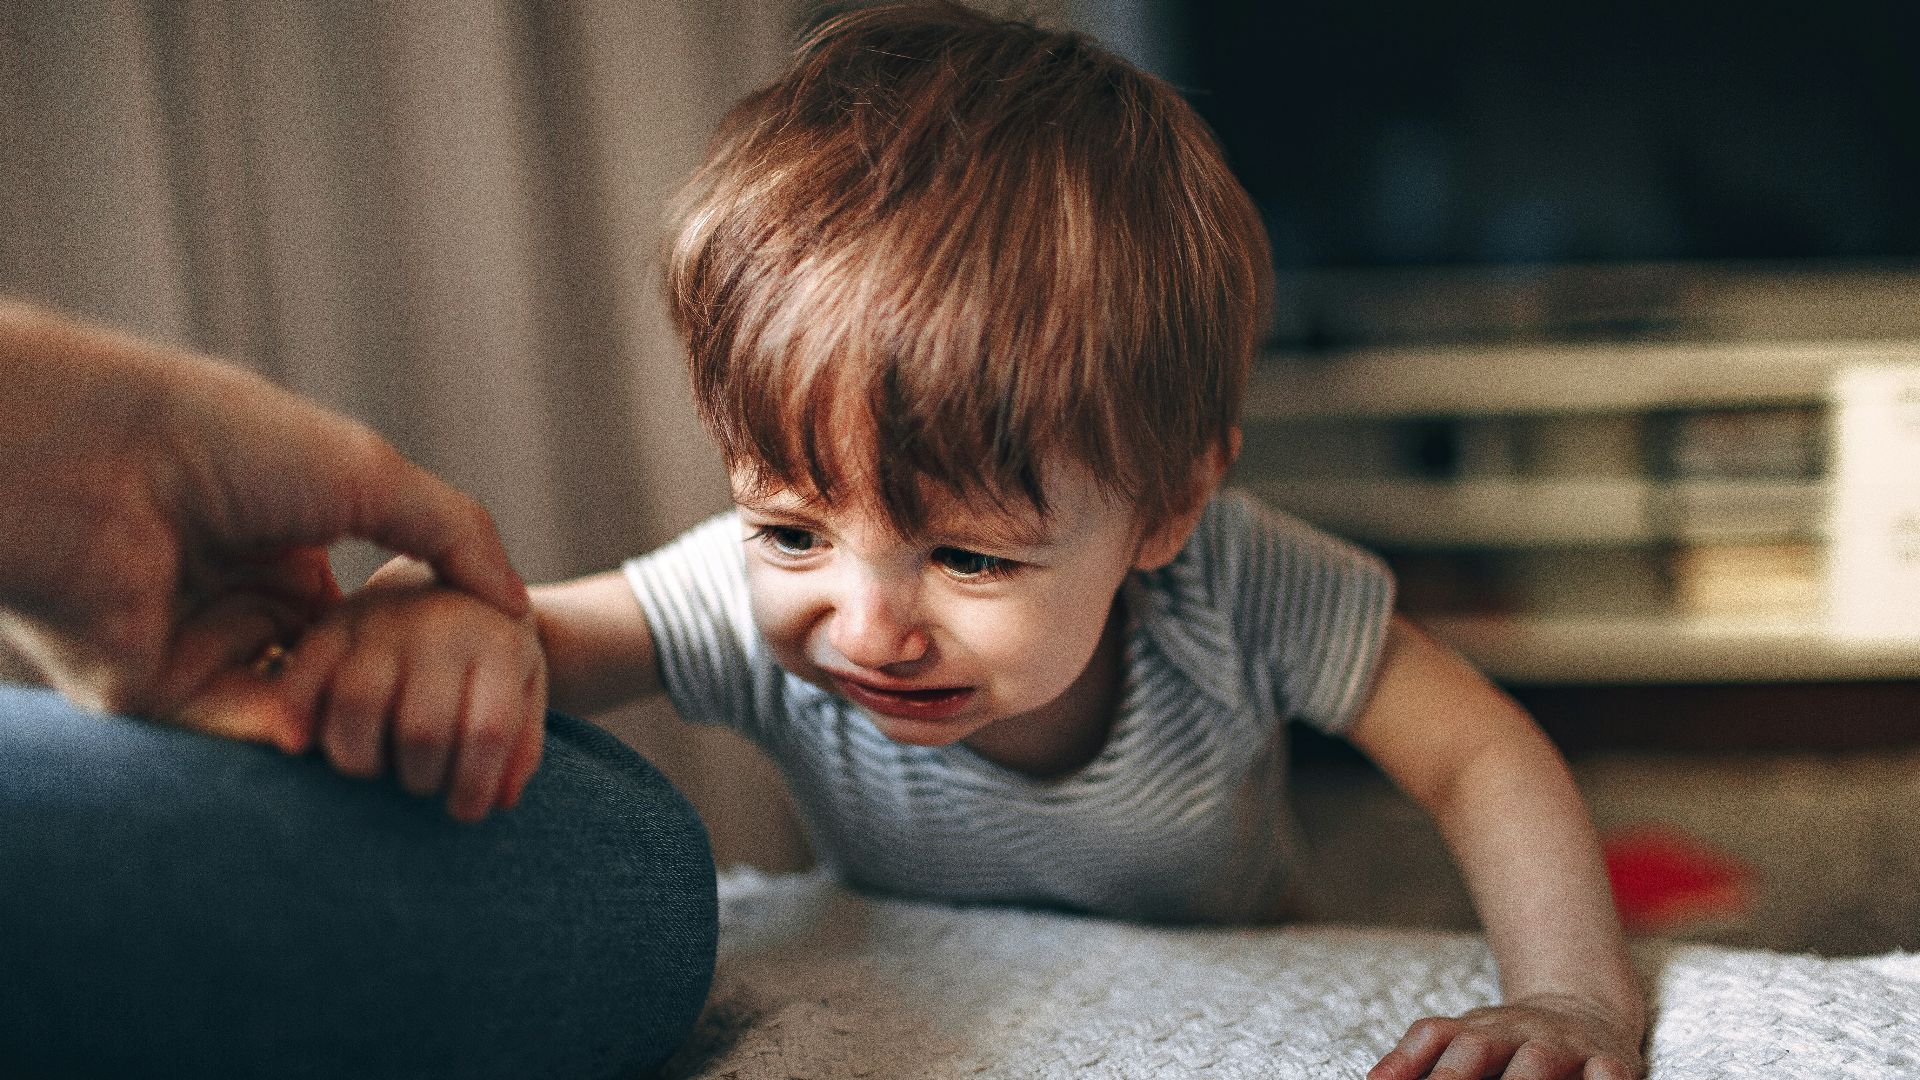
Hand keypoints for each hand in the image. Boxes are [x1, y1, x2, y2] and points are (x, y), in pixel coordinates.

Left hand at [0, 304, 526, 746]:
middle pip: (332, 675)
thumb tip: (515, 608)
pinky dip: (283, 738)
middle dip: (384, 702)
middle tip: (442, 730)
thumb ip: (455, 539)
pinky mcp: (149, 692)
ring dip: (342, 728)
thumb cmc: (234, 442)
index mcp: (281, 544)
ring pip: (288, 712)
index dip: (417, 647)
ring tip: (397, 743)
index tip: (472, 674)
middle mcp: (236, 598)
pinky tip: (324, 737)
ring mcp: (192, 648)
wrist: (104, 456)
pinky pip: (231, 731)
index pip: (365, 621)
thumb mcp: (375, 477)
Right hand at [251, 558, 547, 820]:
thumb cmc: (485, 655)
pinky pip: (300, 681)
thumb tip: (500, 801)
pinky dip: (296, 721)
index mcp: (498, 642)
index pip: (488, 732)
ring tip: (377, 767)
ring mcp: (379, 621)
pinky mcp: (327, 625)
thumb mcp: (523, 688)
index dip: (474, 787)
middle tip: (421, 782)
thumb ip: (520, 745)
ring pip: (357, 707)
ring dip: (361, 761)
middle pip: (422, 730)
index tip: (464, 811)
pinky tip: (306, 746)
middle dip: (421, 778)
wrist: (442, 577)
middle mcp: (438, 625)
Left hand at [1370, 993, 1643, 1079]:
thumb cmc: (1509, 1039)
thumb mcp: (1461, 1038)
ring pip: (1538, 1064)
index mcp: (1476, 1029)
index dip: (1413, 1067)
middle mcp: (1516, 1033)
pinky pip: (1606, 1077)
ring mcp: (1563, 1046)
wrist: (1584, 1007)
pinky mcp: (1610, 1062)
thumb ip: (1414, 1057)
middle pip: (1480, 1049)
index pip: (1437, 1040)